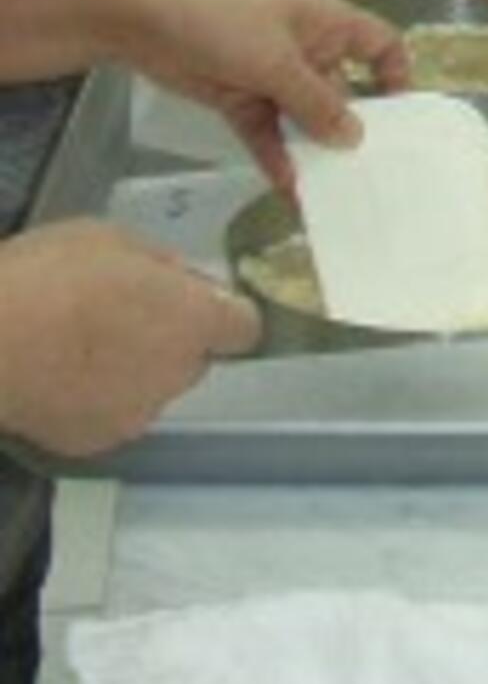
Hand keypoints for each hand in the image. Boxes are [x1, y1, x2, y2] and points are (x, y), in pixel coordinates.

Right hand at [0, 222, 258, 456]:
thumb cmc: (47, 276)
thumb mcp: (110, 239)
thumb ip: (159, 264)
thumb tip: (180, 283)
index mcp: (192, 321)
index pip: (244, 328)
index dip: (225, 313)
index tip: (198, 302)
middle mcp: (176, 375)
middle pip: (194, 359)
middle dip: (171, 339)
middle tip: (123, 315)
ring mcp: (136, 415)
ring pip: (151, 388)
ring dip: (133, 370)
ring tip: (80, 347)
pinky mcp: (95, 443)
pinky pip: (111, 413)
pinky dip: (96, 399)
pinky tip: (60, 376)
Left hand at [103, 0, 409, 191]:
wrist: (142, 14)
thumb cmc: (224, 18)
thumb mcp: (278, 61)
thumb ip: (318, 103)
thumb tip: (356, 138)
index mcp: (329, 21)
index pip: (380, 45)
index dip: (397, 78)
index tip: (402, 123)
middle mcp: (308, 48)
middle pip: (343, 91)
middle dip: (352, 131)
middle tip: (368, 177)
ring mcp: (271, 73)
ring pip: (303, 118)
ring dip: (312, 152)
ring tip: (330, 194)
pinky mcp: (238, 96)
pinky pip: (267, 131)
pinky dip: (276, 155)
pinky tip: (287, 187)